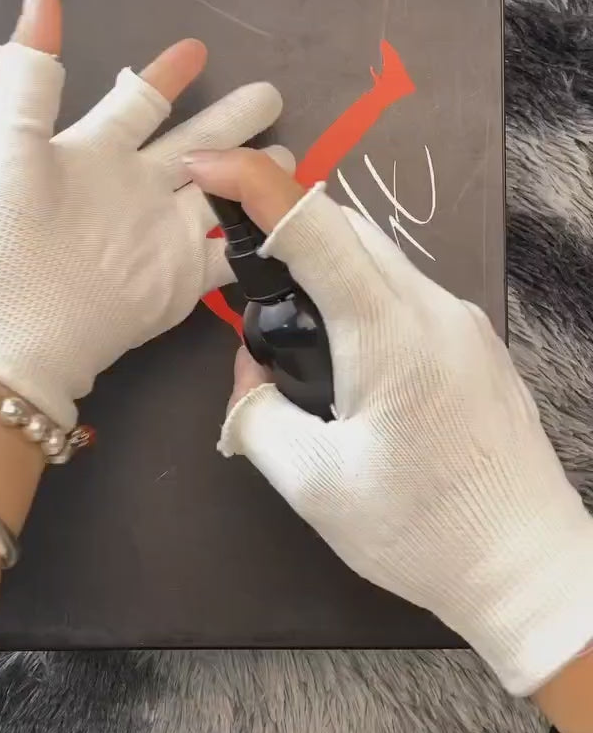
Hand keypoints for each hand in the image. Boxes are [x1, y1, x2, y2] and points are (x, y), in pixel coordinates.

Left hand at [0, 0, 288, 428]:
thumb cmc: (0, 230)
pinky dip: (265, 232)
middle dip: (232, 116)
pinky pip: (235, 249)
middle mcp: (134, 187)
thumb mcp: (6, 134)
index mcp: (91, 150)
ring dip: (256, 170)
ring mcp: (163, 234)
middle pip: (196, 141)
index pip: (139, 100)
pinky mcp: (184, 279)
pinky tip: (296, 211)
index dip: (167, 73)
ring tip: (293, 150)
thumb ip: (32, 63)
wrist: (9, 332)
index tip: (197, 47)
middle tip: (272, 92)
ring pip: (223, 190)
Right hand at [186, 149, 592, 696]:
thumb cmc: (420, 532)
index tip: (203, 167)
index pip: (312, 224)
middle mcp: (433, 308)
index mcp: (388, 333)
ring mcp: (464, 324)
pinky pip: (408, 294)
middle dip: (284, 220)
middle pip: (348, 226)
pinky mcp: (478, 347)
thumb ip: (257, 413)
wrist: (528, 566)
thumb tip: (251, 372)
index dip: (252, 182)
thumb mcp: (312, 484)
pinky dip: (362, 297)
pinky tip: (347, 359)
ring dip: (326, 262)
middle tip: (239, 264)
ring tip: (290, 326)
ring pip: (380, 259)